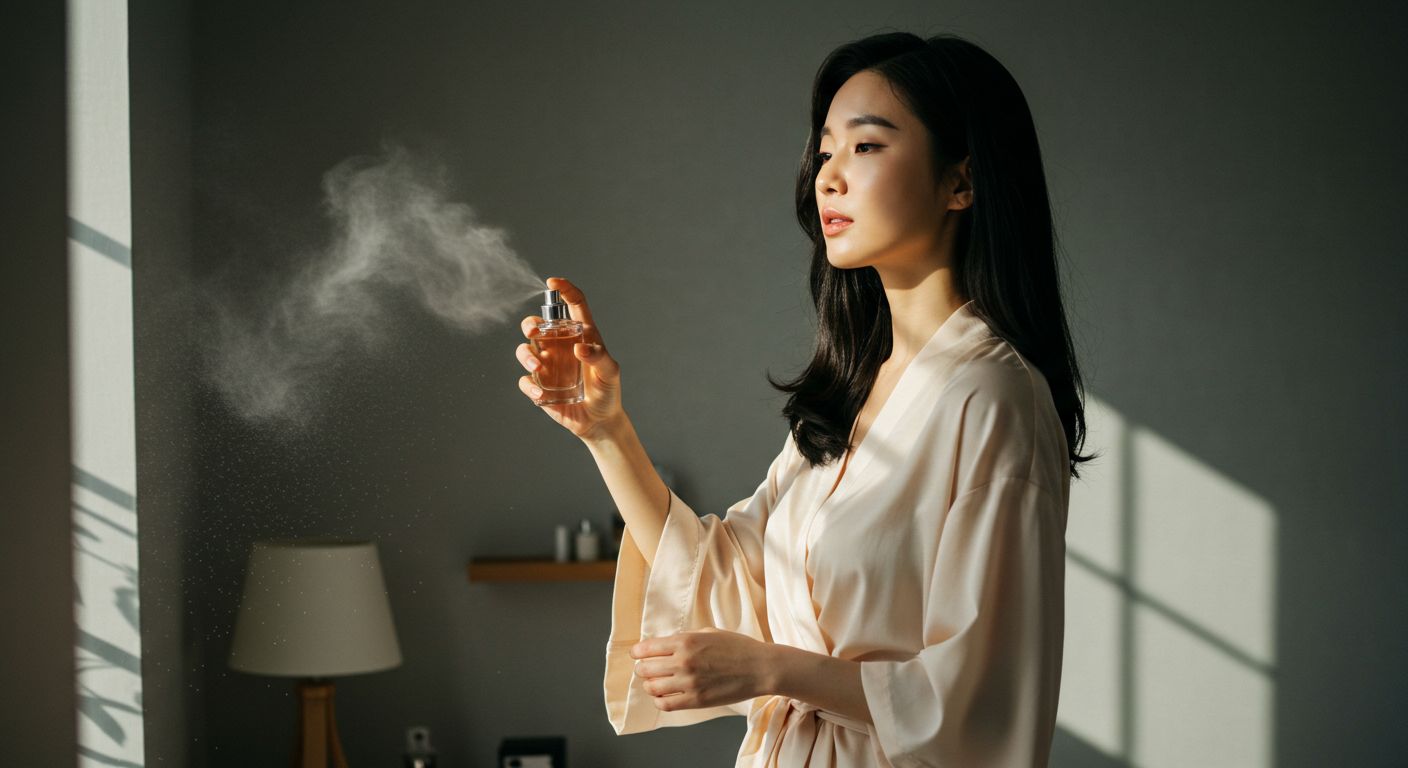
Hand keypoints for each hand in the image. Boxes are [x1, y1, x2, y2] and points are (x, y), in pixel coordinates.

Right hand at [515, 276, 624, 442]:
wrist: (599, 420)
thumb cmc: (607, 390)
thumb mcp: (610, 372)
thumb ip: (600, 357)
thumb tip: (580, 348)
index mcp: (580, 334)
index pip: (573, 304)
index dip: (563, 289)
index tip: (552, 282)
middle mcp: (559, 346)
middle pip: (537, 324)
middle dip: (530, 323)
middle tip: (534, 331)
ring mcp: (547, 365)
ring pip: (525, 350)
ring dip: (525, 355)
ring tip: (537, 368)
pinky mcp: (539, 385)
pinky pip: (525, 380)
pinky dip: (529, 385)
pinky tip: (540, 394)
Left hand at [630, 628, 774, 711]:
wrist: (760, 668)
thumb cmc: (737, 647)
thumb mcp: (708, 632)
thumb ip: (684, 637)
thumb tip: (663, 644)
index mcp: (685, 641)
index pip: (646, 649)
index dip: (637, 653)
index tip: (636, 655)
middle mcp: (683, 661)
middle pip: (645, 669)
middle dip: (642, 669)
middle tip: (646, 669)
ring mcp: (689, 683)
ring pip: (652, 688)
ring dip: (649, 685)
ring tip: (655, 683)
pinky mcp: (696, 700)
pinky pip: (665, 704)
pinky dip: (659, 700)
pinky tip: (664, 695)